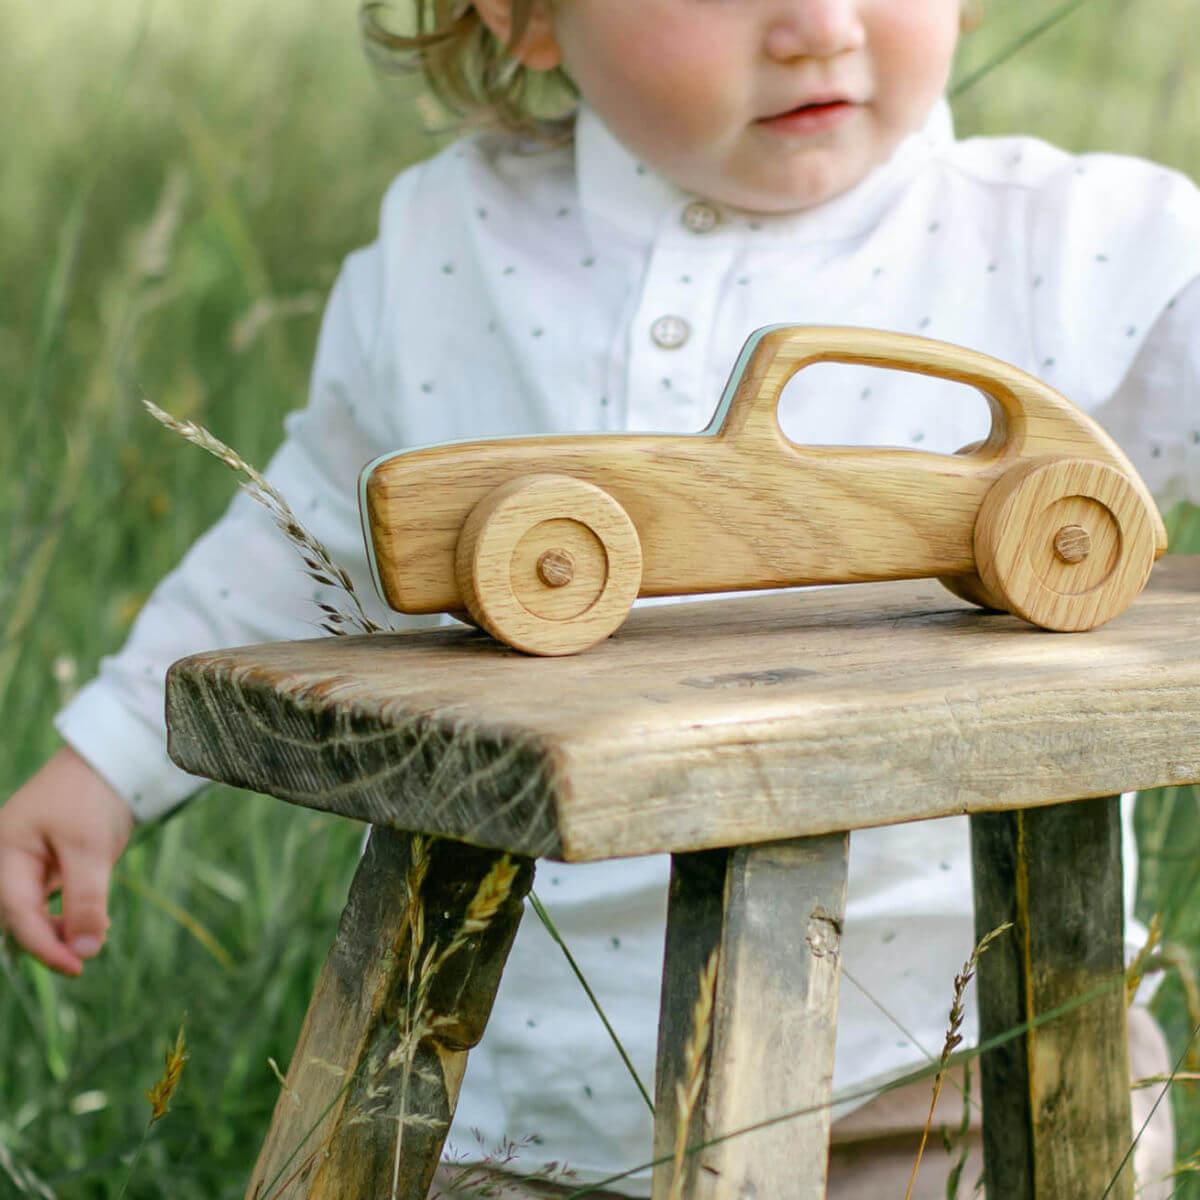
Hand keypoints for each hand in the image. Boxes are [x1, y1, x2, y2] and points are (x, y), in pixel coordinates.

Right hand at [0, 745, 134, 975]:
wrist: (111, 758)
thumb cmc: (93, 795)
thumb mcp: (90, 849)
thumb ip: (86, 900)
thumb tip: (86, 951)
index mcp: (5, 851)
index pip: (18, 913)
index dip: (45, 946)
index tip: (77, 966)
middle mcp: (9, 858)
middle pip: (20, 915)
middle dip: (50, 940)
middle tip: (85, 959)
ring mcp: (28, 859)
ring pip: (36, 909)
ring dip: (61, 928)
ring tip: (95, 936)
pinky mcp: (49, 860)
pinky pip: (51, 897)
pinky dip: (69, 912)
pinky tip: (94, 921)